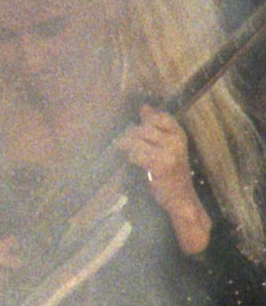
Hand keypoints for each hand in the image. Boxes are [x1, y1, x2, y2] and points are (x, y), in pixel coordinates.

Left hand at [118, 104, 210, 253]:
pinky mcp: (160, 164)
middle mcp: (176, 141)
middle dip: (130, 136)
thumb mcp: (167, 146)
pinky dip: (131, 158)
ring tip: (128, 154)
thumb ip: (155, 127)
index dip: (146, 121)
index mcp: (179, 134)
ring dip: (127, 147)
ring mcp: (169, 152)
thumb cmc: (170, 173)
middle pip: (143, 128)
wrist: (180, 198)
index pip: (160, 117)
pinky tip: (134, 163)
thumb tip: (144, 107)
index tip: (139, 129)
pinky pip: (137, 154)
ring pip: (137, 140)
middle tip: (125, 145)